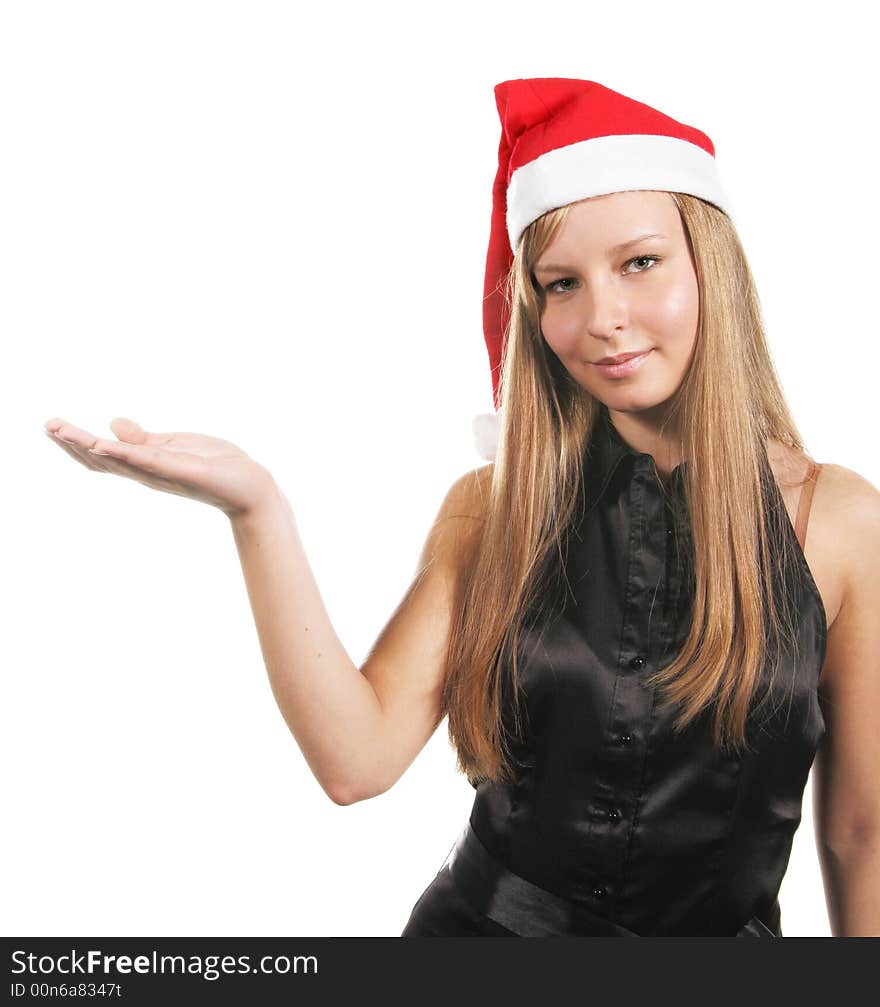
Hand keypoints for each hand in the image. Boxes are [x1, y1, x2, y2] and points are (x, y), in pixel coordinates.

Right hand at [44, 416, 276, 519]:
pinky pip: (147, 461)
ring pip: (117, 460)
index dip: (76, 443)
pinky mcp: (179, 469)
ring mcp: (162, 472)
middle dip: (72, 444)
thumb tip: (111, 423)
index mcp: (145, 464)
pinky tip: (103, 443)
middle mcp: (148, 472)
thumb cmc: (216, 466)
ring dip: (88, 445)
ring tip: (62, 430)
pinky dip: (124, 452)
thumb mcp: (174, 445)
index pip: (102, 456)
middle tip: (47, 425)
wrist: (249, 485)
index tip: (52, 426)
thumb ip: (144, 439)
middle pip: (101, 461)